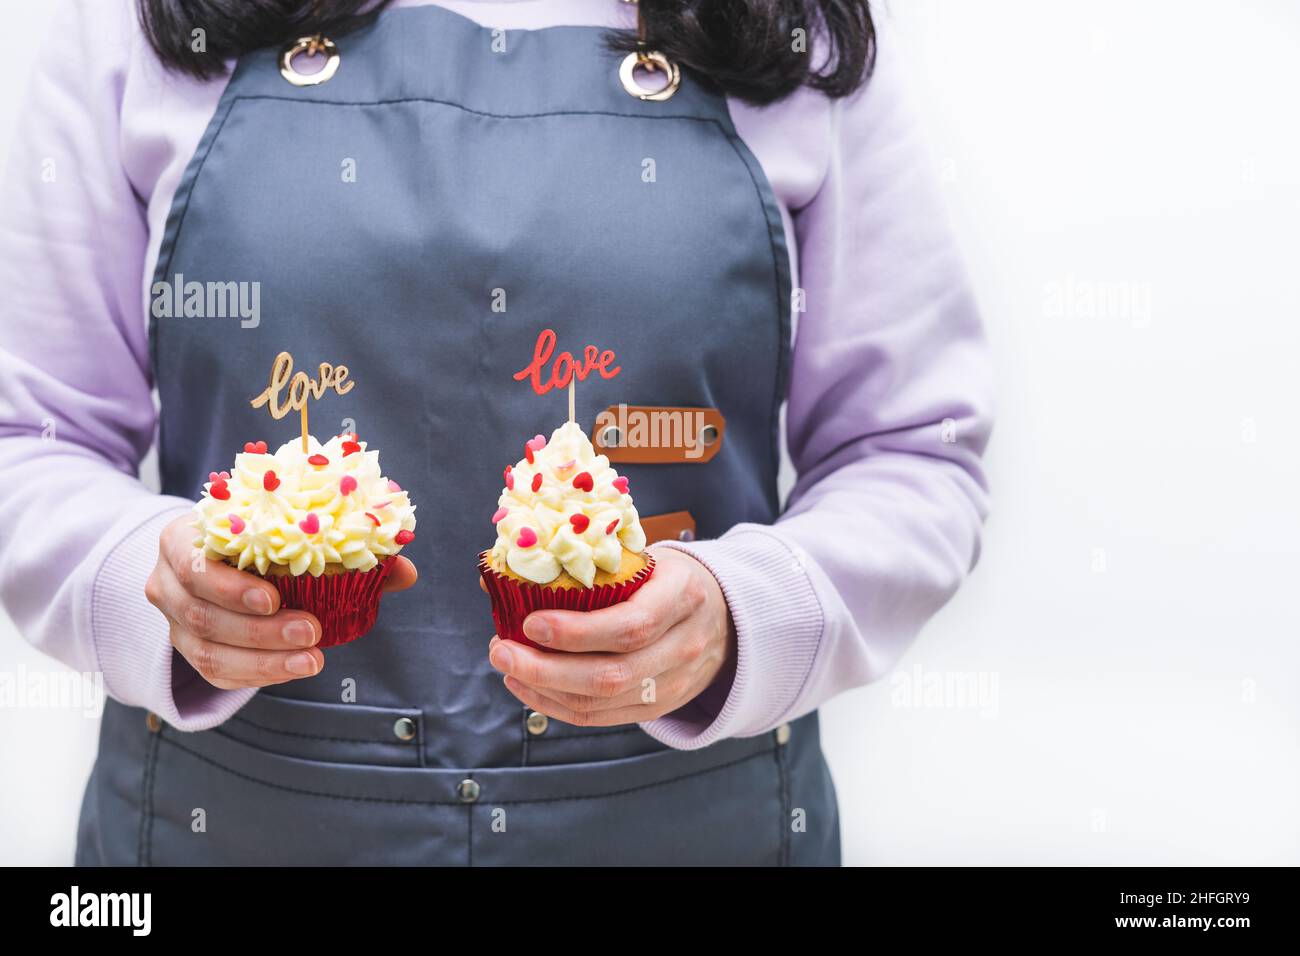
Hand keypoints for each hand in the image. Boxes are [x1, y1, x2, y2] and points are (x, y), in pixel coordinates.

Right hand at [145, 513, 416, 689]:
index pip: (193, 563)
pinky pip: (219, 674)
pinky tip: (295, 668)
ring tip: (312, 659)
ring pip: (209, 652)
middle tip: (313, 631)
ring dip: (265, 660)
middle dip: (261, 630)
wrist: (216, 557)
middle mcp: (168, 582)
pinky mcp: (190, 652)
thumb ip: (343, 548)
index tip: (275, 597)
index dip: (230, 584)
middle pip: (202, 613)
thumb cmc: (259, 538)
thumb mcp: (288, 531)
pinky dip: (260, 673)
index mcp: (183, 540)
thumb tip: (403, 571)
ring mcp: (174, 623)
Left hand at [488, 548, 735, 725]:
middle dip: (546, 669)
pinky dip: (559, 706)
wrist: (726, 617)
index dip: (576, 631)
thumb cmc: (669, 579)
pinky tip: (529, 687)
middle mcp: (684, 645)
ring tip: (508, 667)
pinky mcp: (660, 707)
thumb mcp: (644, 557)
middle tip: (502, 651)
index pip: (630, 626)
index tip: (530, 622)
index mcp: (682, 596)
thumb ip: (585, 566)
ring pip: (603, 702)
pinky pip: (603, 717)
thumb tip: (504, 576)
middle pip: (612, 674)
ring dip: (545, 689)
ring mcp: (675, 683)